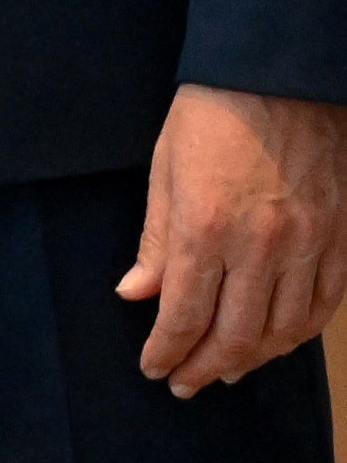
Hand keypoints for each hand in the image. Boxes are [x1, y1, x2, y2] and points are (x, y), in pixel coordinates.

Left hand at [121, 85, 346, 394]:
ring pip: (285, 331)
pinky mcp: (340, 240)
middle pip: (235, 334)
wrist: (280, 78)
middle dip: (205, 367)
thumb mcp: (164, 172)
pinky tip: (278, 344)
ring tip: (227, 370)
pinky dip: (299, 335)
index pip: (183, 315)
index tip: (155, 369)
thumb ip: (155, 241)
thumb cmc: (211, 117)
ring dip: (254, 360)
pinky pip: (324, 306)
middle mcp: (260, 247)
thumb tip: (135, 294)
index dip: (166, 351)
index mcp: (205, 229)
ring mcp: (308, 246)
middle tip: (186, 383)